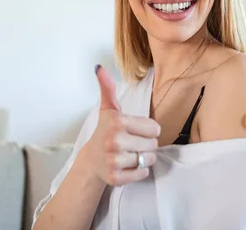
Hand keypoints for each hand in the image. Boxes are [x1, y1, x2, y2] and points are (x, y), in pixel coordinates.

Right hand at [84, 65, 160, 185]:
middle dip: (146, 144)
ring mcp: (114, 161)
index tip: (135, 130)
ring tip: (131, 154)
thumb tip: (99, 67)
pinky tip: (128, 165)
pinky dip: (139, 171)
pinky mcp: (115, 178)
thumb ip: (107, 88)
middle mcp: (115, 141)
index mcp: (117, 122)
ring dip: (144, 158)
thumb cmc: (105, 131)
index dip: (148, 130)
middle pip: (153, 145)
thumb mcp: (108, 109)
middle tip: (133, 143)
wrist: (91, 160)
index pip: (154, 128)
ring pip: (148, 160)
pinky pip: (142, 174)